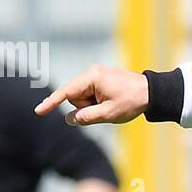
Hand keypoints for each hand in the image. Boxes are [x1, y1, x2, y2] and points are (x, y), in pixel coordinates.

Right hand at [34, 65, 148, 125]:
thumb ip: (86, 117)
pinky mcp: (101, 80)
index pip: (66, 93)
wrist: (152, 92)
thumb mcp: (108, 114)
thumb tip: (70, 119)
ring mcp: (97, 75)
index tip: (38, 111)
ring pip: (83, 98)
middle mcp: (92, 73)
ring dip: (93, 106)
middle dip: (86, 107)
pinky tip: (111, 102)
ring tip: (112, 104)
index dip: (51, 103)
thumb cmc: (132, 102)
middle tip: (107, 108)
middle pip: (75, 97)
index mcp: (92, 77)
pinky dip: (97, 103)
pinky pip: (91, 95)